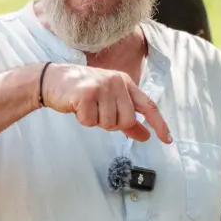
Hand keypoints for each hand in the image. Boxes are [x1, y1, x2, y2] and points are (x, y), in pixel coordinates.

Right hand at [41, 63, 171, 144]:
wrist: (52, 80)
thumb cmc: (82, 92)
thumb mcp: (108, 102)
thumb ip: (128, 119)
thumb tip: (146, 135)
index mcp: (125, 83)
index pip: (148, 105)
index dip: (158, 123)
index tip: (167, 139)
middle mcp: (116, 82)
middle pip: (125, 120)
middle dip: (111, 124)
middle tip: (98, 112)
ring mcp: (102, 86)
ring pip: (108, 123)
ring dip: (95, 121)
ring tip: (86, 107)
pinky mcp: (86, 94)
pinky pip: (90, 121)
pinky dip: (83, 120)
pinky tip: (77, 107)